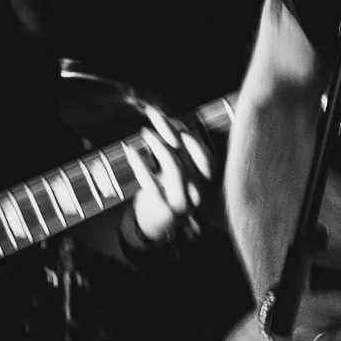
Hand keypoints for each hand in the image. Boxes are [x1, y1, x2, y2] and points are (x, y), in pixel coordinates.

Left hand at [126, 103, 200, 245]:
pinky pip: (151, 183)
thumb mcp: (183, 174)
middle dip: (171, 130)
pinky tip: (131, 151)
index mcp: (208, 183)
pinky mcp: (162, 208)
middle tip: (154, 113)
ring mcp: (182, 202)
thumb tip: (173, 123)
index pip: (206, 155)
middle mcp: (200, 192)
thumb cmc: (169, 193)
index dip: (190, 135)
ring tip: (145, 131)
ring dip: (159, 145)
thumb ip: (182, 153)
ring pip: (174, 167)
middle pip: (188, 155)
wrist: (157, 227)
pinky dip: (140, 165)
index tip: (175, 120)